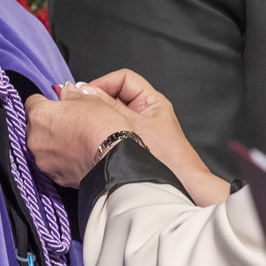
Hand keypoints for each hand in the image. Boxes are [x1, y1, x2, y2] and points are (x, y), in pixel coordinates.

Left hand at [24, 86, 131, 187]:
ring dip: (53, 142)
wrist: (114, 160)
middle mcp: (34, 138)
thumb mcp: (90, 99)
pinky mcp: (53, 176)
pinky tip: (77, 155)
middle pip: (35, 126)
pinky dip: (61, 159)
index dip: (46, 102)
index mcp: (39, 114)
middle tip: (69, 122)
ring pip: (42, 146)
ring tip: (75, 141)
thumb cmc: (101, 127)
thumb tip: (66, 91)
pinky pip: (52, 163)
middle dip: (48, 123)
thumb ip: (71, 94)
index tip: (57, 105)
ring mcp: (42, 159)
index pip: (33, 102)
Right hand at [87, 69, 229, 205]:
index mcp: (151, 101)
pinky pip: (113, 132)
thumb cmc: (168, 157)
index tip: (86, 93)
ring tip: (88, 126)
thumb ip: (108, 105)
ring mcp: (139, 129)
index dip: (103, 83)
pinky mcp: (132, 145)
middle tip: (82, 109)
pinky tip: (94, 141)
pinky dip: (102, 133)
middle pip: (116, 96)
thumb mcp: (132, 125)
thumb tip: (86, 90)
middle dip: (98, 101)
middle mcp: (146, 113)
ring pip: (112, 115)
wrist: (183, 185)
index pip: (123, 79)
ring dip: (99, 119)